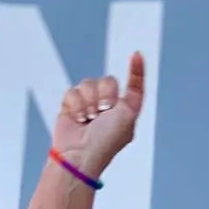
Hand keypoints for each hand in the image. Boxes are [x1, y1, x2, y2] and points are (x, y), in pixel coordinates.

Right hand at [52, 52, 145, 178]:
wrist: (80, 153)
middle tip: (103, 113)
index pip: (133, 85)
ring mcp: (89, 104)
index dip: (136, 70)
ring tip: (88, 119)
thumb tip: (136, 63)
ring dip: (89, 102)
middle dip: (105, 95)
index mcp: (125, 110)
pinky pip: (73, 91)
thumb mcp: (129, 116)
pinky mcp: (71, 105)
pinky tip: (78, 119)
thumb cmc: (107, 140)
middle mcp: (108, 105)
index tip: (137, 54)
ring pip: (88, 83)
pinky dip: (75, 105)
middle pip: (107, 80)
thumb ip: (134, 91)